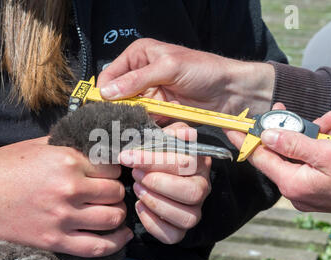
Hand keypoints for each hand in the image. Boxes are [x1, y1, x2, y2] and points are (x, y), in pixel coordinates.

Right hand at [0, 137, 132, 257]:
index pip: (112, 168)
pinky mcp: (55, 240)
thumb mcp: (40, 145)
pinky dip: (116, 242)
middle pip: (115, 192)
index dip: (113, 171)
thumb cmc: (6, 166)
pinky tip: (122, 236)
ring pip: (113, 218)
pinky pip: (97, 246)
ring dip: (118, 214)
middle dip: (116, 192)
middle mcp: (69, 188)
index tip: (107, 175)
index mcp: (67, 160)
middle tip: (109, 193)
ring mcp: (63, 217)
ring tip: (112, 211)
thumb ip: (71, 144)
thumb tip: (98, 143)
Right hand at [98, 38, 274, 117]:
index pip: (110, 74)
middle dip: (116, 108)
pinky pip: (145, 120)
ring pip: (130, 110)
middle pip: (118, 94)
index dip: (104, 92)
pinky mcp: (160, 110)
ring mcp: (150, 94)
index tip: (100, 110)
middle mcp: (141, 74)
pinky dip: (143, 126)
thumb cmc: (203, 70)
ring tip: (125, 130)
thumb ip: (137, 80)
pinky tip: (141, 133)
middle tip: (112, 124)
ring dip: (130, 119)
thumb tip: (107, 92)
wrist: (230, 91)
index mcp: (139, 55)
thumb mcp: (169, 68)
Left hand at [118, 123, 211, 243]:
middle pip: (192, 192)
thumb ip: (166, 130)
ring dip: (156, 202)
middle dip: (158, 183)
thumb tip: (179, 123)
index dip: (155, 160)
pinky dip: (153, 223)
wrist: (146, 176)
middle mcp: (202, 187)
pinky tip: (140, 207)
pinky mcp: (180, 230)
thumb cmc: (152, 154)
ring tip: (137, 189)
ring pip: (186, 216)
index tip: (128, 156)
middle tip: (135, 175)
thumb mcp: (157, 137)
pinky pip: (172, 235)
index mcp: (198, 162)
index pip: (186, 162)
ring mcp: (193, 211)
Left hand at [226, 104, 330, 217]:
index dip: (245, 140)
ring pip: (300, 155)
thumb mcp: (326, 154)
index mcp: (291, 183)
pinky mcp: (322, 187)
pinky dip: (323, 146)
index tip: (231, 127)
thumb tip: (266, 135)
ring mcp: (309, 190)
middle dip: (287, 129)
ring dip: (312, 134)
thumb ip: (292, 143)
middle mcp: (295, 189)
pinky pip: (314, 163)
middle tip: (286, 110)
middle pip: (279, 153)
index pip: (258, 157)